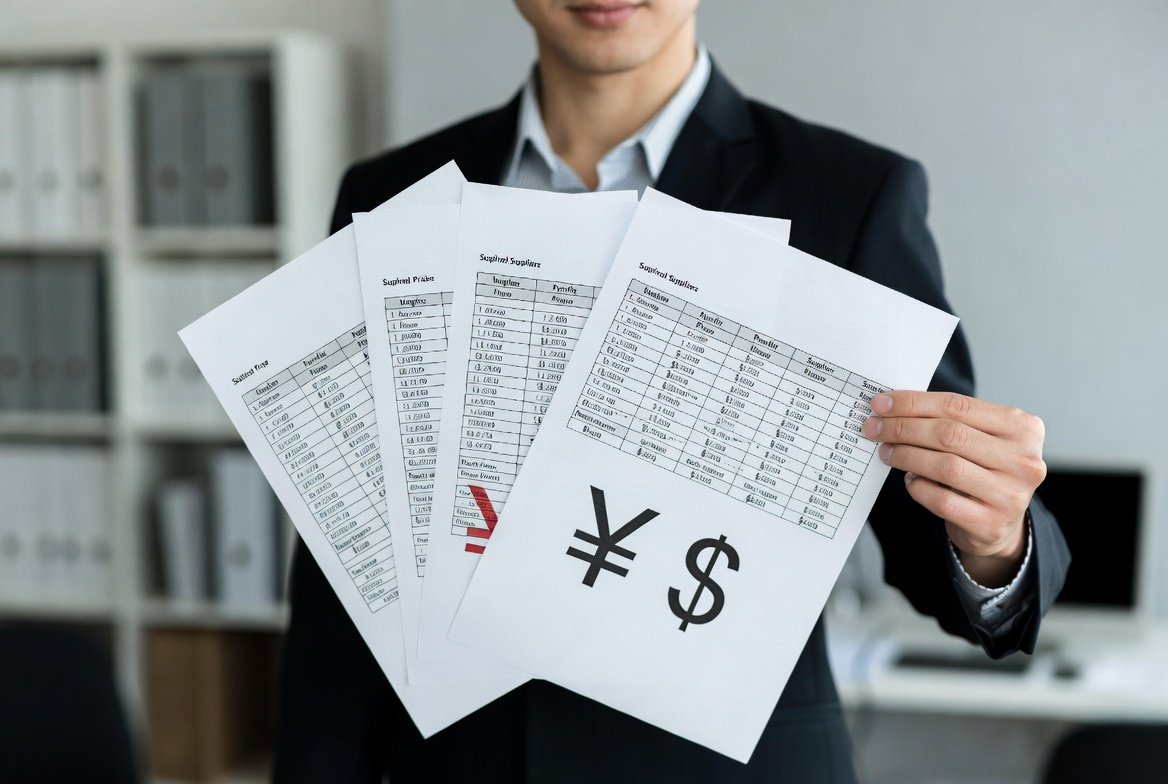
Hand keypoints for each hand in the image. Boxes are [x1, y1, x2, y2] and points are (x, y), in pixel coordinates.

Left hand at [863, 391, 1046, 587]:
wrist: (1001, 524)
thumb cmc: (983, 470)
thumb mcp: (979, 438)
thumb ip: (948, 420)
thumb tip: (892, 407)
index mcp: (1022, 427)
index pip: (958, 406)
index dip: (913, 403)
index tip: (881, 404)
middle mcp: (1023, 460)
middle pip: (949, 434)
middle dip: (903, 428)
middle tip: (874, 428)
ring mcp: (1010, 494)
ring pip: (945, 466)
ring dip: (906, 456)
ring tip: (886, 452)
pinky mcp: (992, 524)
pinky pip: (942, 500)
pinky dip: (918, 488)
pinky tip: (910, 480)